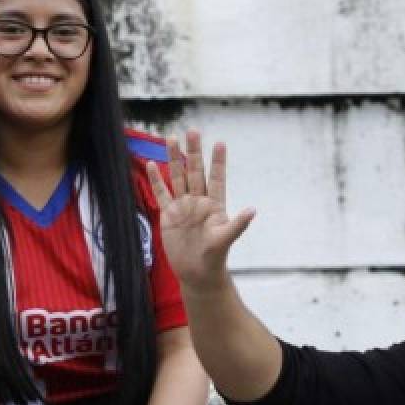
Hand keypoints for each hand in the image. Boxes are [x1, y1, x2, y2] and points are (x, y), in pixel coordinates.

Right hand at [146, 129, 254, 290]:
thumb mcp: (225, 240)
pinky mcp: (168, 214)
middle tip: (191, 131)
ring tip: (170, 138)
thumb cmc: (214, 258)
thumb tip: (253, 210)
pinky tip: (152, 164)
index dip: (218, 162)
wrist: (196, 273)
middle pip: (195, 171)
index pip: (217, 178)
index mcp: (215, 205)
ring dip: (174, 159)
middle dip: (193, 152)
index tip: (220, 143)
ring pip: (178, 177)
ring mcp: (183, 206)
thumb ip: (237, 224)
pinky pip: (161, 193)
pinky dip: (156, 180)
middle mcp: (199, 202)